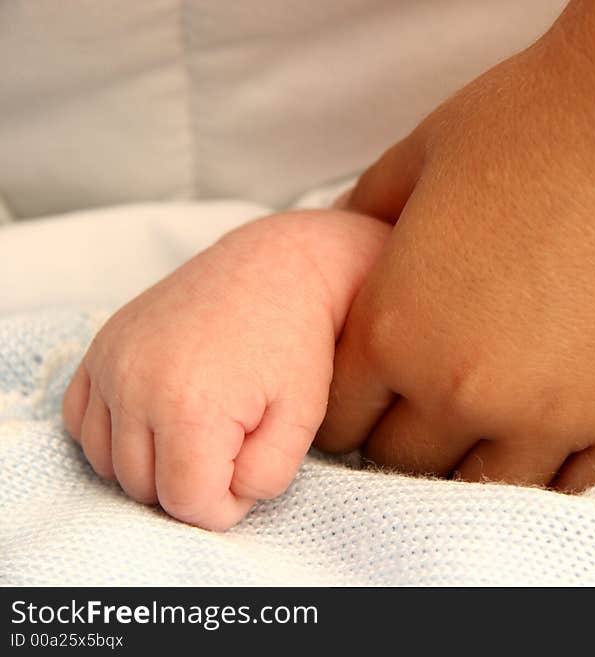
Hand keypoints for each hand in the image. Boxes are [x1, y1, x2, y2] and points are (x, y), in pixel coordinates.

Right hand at [63, 210, 387, 528]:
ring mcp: (111, 362)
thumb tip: (223, 500)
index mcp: (190, 407)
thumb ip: (266, 477)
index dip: (224, 505)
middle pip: (144, 488)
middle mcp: (136, 385)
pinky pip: (81, 422)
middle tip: (233, 447)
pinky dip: (113, 436)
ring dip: (153, 465)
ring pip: (109, 463)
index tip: (251, 469)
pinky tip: (157, 420)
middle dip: (192, 485)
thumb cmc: (296, 343)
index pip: (186, 503)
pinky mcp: (101, 347)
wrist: (275, 270)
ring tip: (202, 432)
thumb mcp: (303, 417)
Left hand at [315, 1, 594, 488]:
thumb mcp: (414, 160)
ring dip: (479, 464)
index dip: (350, 410)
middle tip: (432, 408)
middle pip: (406, 465)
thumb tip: (341, 256)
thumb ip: (361, 224)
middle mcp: (465, 392)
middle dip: (407, 439)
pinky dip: (560, 479)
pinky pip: (581, 492)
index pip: (342, 421)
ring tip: (494, 427)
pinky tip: (556, 448)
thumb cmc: (532, 123)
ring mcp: (556, 416)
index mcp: (396, 332)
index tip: (373, 399)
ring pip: (488, 489)